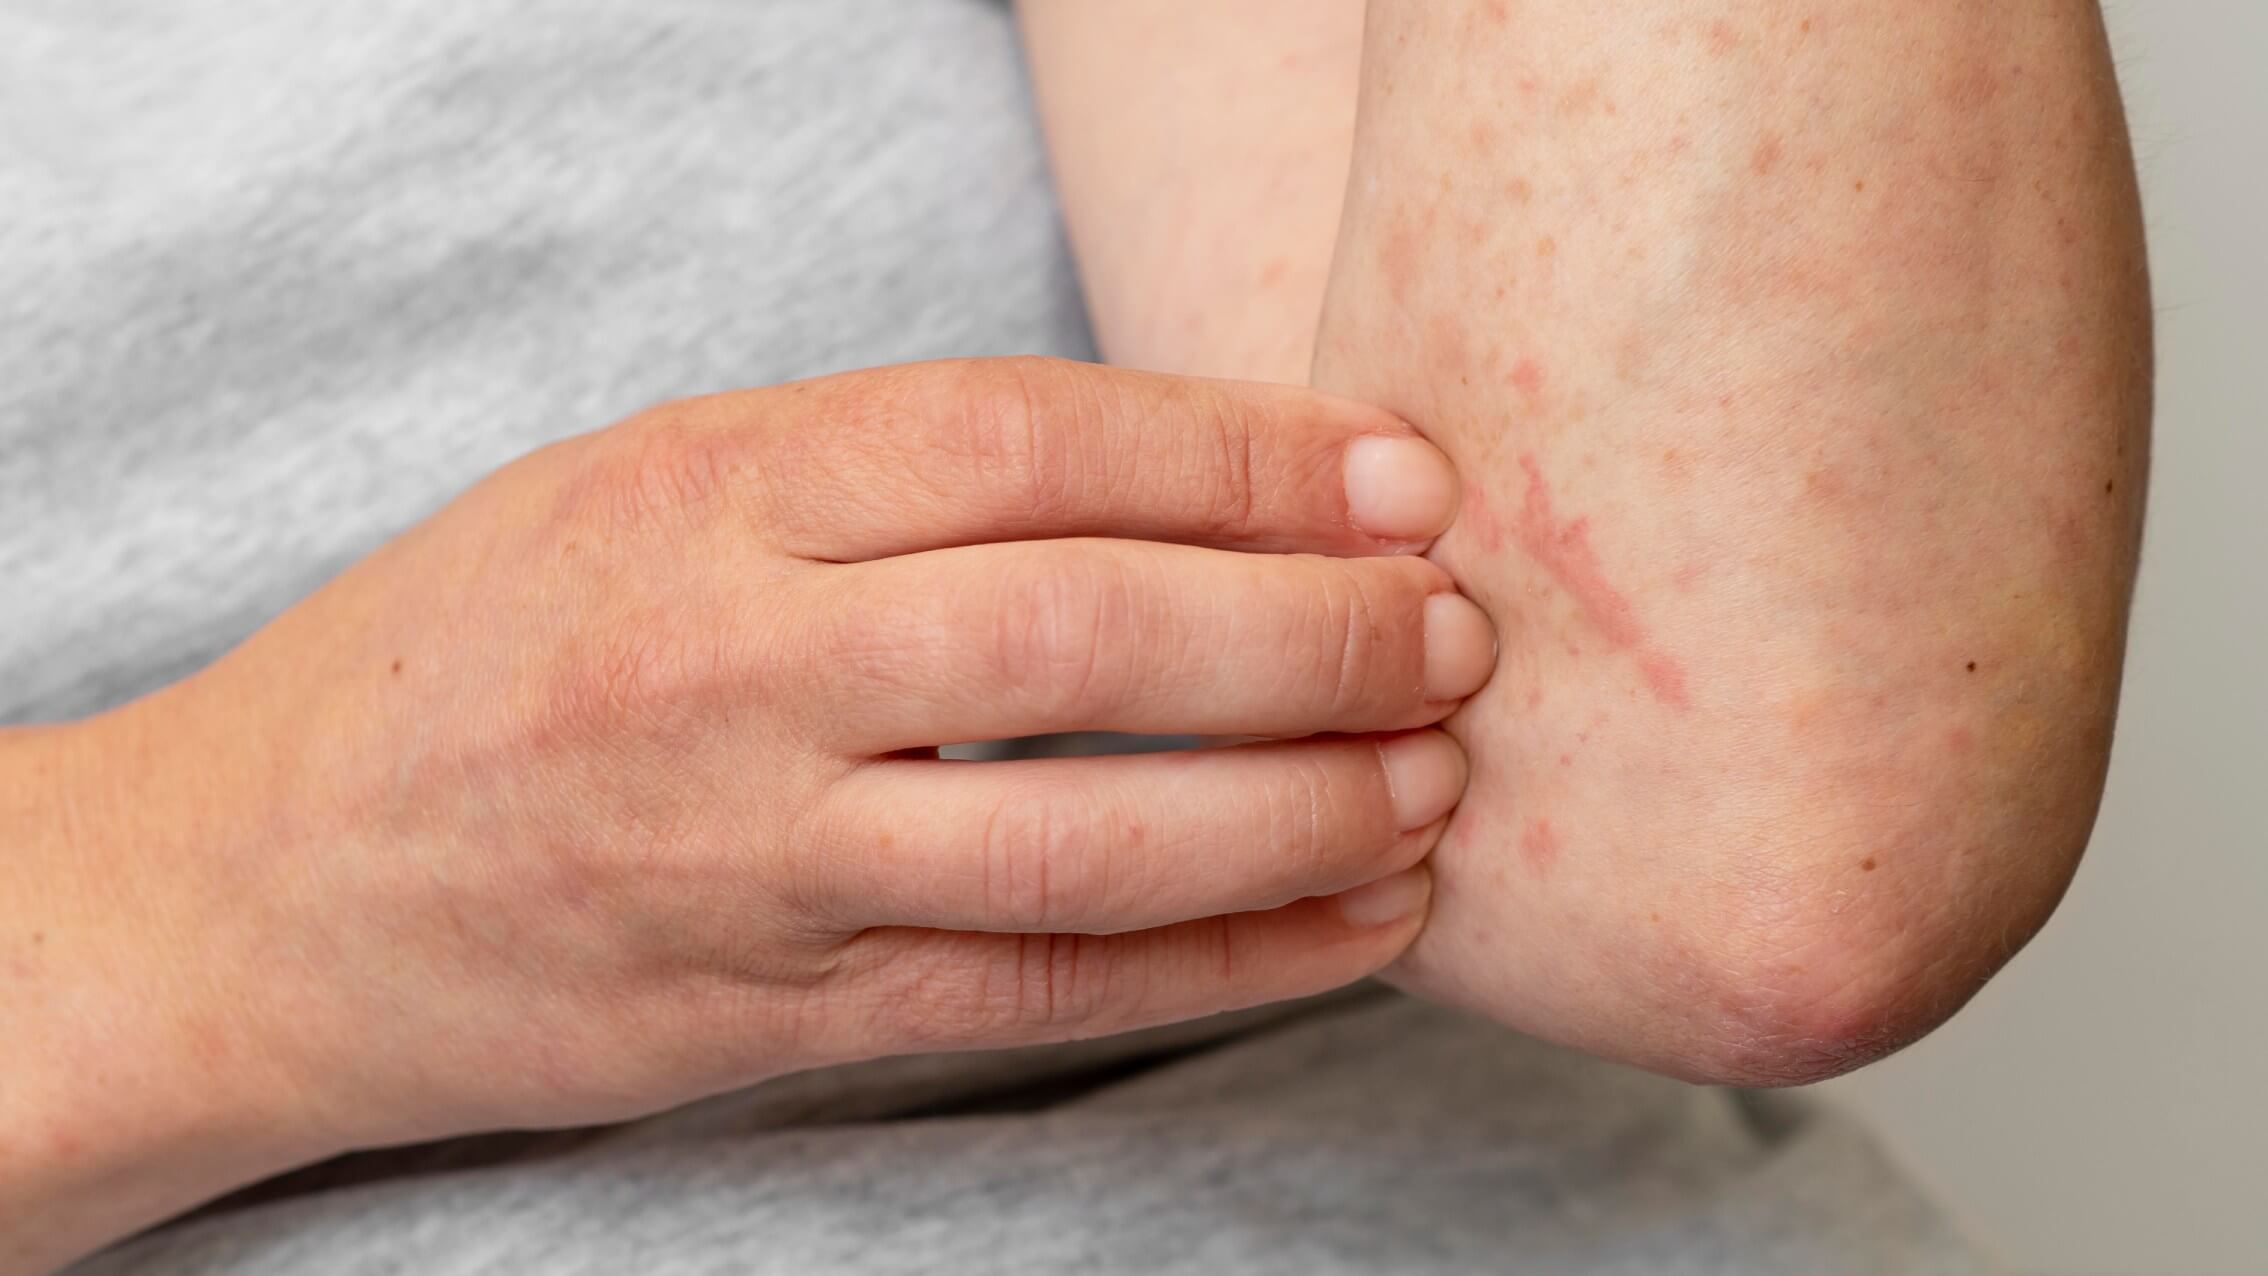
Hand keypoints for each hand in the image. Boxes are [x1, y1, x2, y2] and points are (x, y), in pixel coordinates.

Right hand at [6, 356, 1492, 1267]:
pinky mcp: (775, 1016)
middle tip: (1456, 628)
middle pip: (1090, 632)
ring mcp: (757, 860)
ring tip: (1437, 778)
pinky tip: (1353, 924)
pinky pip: (1044, 993)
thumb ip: (877, 470)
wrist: (260, 886)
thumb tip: (1177, 478)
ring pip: (1088, 839)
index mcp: (706, 492)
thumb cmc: (473, 650)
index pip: (1028, 440)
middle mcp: (735, 667)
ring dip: (1302, 808)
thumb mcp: (642, 482)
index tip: (1392, 467)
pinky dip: (1225, 963)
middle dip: (1315, 630)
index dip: (1242, 452)